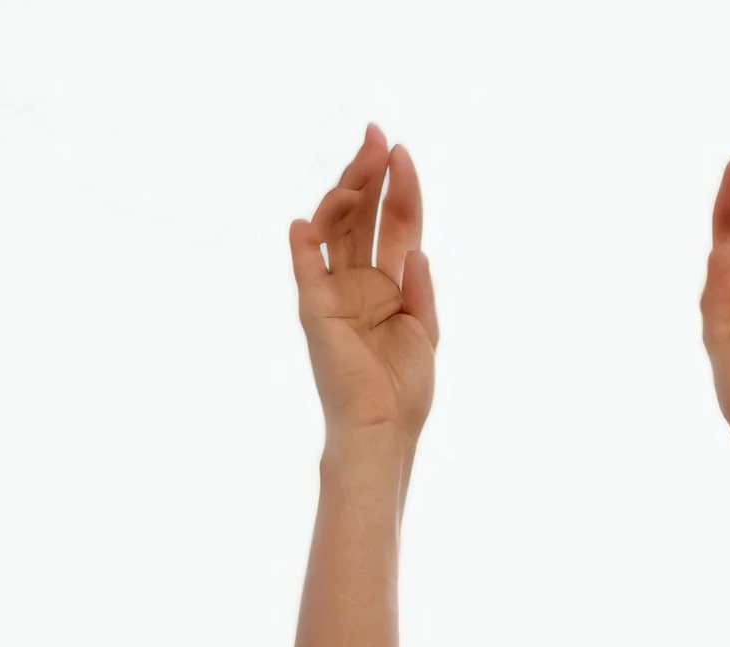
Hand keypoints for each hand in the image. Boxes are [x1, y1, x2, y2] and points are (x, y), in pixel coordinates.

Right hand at [290, 124, 438, 441]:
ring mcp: (334, 292)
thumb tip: (417, 250)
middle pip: (362, 215)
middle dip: (369, 173)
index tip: (401, 151)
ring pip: (336, 228)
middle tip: (377, 135)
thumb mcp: (425, 331)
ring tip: (364, 162)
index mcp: (389, 285)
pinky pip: (305, 269)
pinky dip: (303, 245)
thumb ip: (420, 288)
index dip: (399, 188)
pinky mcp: (315, 310)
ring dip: (348, 192)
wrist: (383, 428)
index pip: (395, 223)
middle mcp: (359, 281)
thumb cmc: (406, 390)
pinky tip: (306, 221)